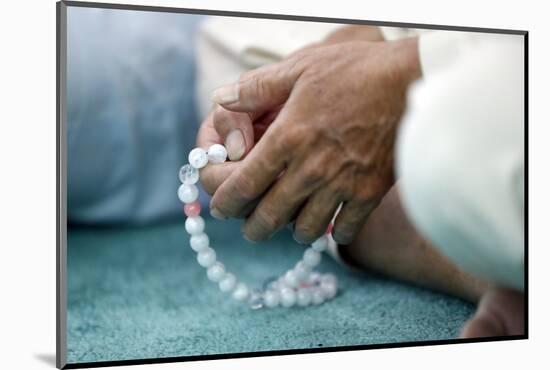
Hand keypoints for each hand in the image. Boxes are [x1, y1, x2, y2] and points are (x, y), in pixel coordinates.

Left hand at [208, 38, 419, 244]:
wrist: (412, 81)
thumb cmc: (355, 71)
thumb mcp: (299, 68)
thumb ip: (256, 88)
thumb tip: (220, 98)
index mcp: (287, 139)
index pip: (243, 185)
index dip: (224, 202)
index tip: (219, 207)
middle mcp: (310, 169)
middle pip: (268, 217)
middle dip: (252, 227)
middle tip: (249, 227)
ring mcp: (341, 185)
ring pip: (304, 230)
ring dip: (290, 230)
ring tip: (289, 223)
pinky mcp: (369, 193)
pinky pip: (344, 229)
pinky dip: (333, 233)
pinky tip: (330, 224)